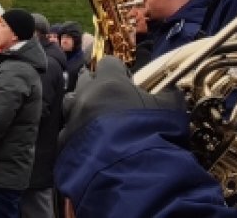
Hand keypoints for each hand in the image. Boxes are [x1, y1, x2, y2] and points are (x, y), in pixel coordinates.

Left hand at [58, 56, 183, 151]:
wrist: (125, 173)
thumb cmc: (149, 133)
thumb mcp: (170, 111)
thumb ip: (169, 95)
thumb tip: (172, 89)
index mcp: (109, 83)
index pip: (109, 63)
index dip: (119, 70)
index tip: (128, 81)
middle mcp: (85, 96)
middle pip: (84, 79)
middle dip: (95, 85)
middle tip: (109, 98)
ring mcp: (72, 120)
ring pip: (71, 104)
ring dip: (81, 107)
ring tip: (94, 119)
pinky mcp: (64, 144)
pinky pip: (68, 133)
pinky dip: (77, 135)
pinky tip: (88, 144)